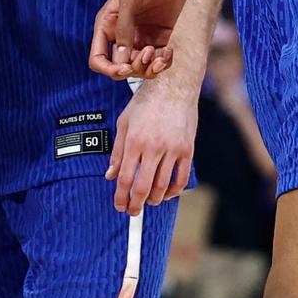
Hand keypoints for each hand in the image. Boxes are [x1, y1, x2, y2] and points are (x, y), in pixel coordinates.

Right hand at [89, 0, 195, 78]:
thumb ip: (124, 29)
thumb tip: (122, 61)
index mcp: (107, 24)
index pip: (99, 58)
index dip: (109, 69)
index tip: (125, 68)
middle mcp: (123, 33)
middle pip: (121, 66)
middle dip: (134, 68)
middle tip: (150, 53)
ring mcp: (143, 34)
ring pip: (141, 66)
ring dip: (151, 68)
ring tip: (163, 55)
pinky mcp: (162, 33)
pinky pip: (159, 59)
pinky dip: (164, 62)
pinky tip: (169, 52)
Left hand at [107, 74, 197, 212]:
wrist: (173, 86)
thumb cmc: (145, 102)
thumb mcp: (124, 123)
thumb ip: (117, 151)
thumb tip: (110, 175)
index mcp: (134, 140)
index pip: (125, 178)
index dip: (121, 196)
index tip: (119, 206)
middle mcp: (153, 147)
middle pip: (143, 186)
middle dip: (135, 204)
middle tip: (132, 211)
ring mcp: (172, 149)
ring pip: (162, 185)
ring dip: (153, 199)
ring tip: (147, 203)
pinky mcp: (187, 149)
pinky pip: (181, 178)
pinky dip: (173, 191)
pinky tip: (165, 195)